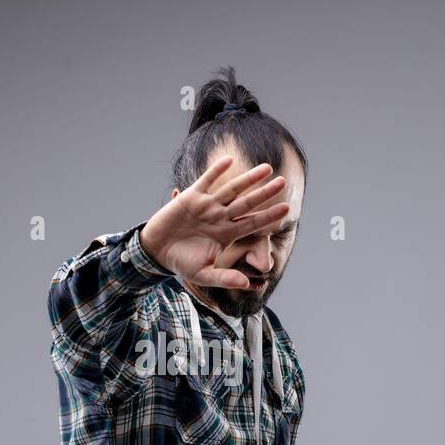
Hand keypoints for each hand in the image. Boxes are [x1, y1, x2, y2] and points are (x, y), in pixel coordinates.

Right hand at [140, 154, 289, 289]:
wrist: (157, 251)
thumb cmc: (182, 262)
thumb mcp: (204, 274)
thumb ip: (224, 279)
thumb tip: (246, 284)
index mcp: (227, 234)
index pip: (253, 223)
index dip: (269, 216)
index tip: (286, 209)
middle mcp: (221, 217)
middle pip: (248, 203)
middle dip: (265, 193)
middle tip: (283, 182)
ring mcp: (207, 206)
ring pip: (232, 189)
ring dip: (248, 178)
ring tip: (267, 167)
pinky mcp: (191, 197)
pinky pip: (206, 181)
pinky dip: (216, 171)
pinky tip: (228, 161)